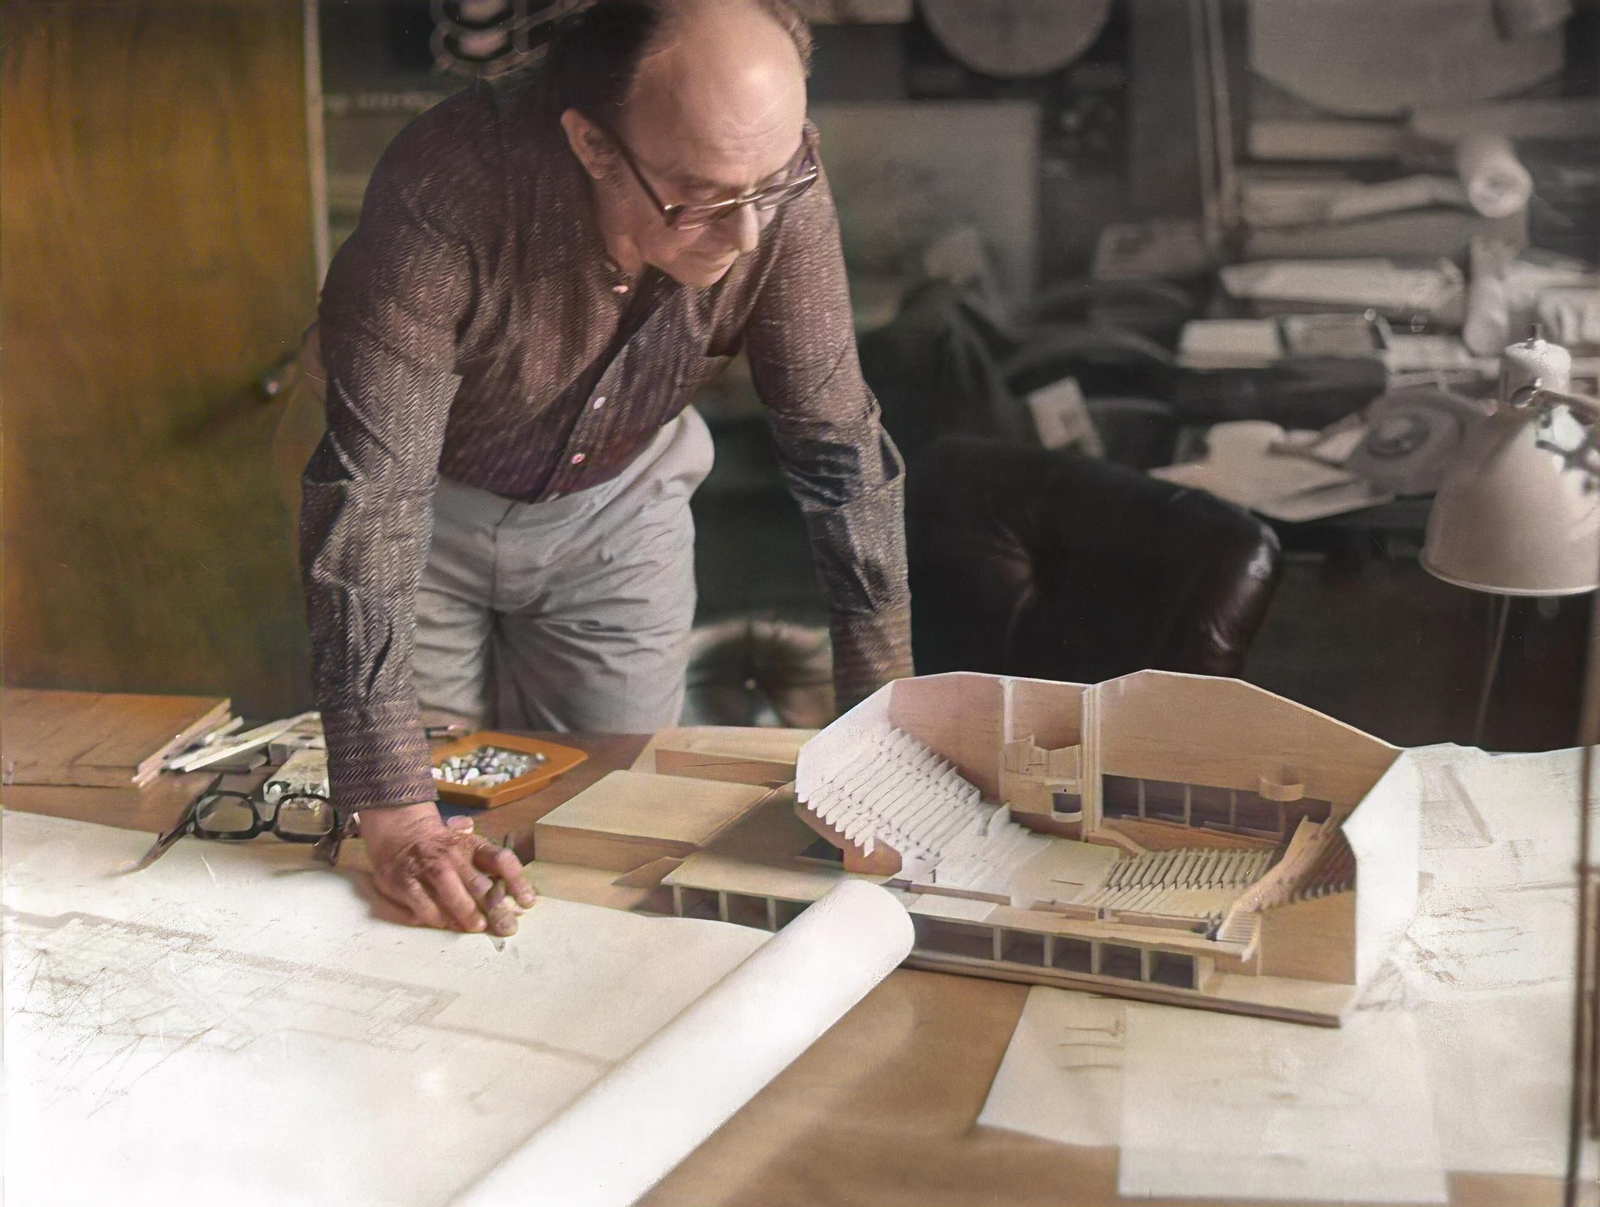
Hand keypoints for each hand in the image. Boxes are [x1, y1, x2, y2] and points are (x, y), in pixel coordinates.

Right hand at [358, 802, 535, 934]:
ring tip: (477, 926)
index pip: (501, 860)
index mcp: (472, 846)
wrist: (399, 832)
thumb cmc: (442, 847)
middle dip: (494, 908)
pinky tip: (444, 924)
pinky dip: (434, 917)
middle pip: (478, 883)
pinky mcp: (403, 884)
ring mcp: (426, 869)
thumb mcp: (468, 847)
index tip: (529, 902)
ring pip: (449, 894)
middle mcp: (451, 856)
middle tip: (506, 927)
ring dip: (465, 913)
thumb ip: (491, 868)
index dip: (517, 881)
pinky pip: (421, 905)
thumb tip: (523, 896)